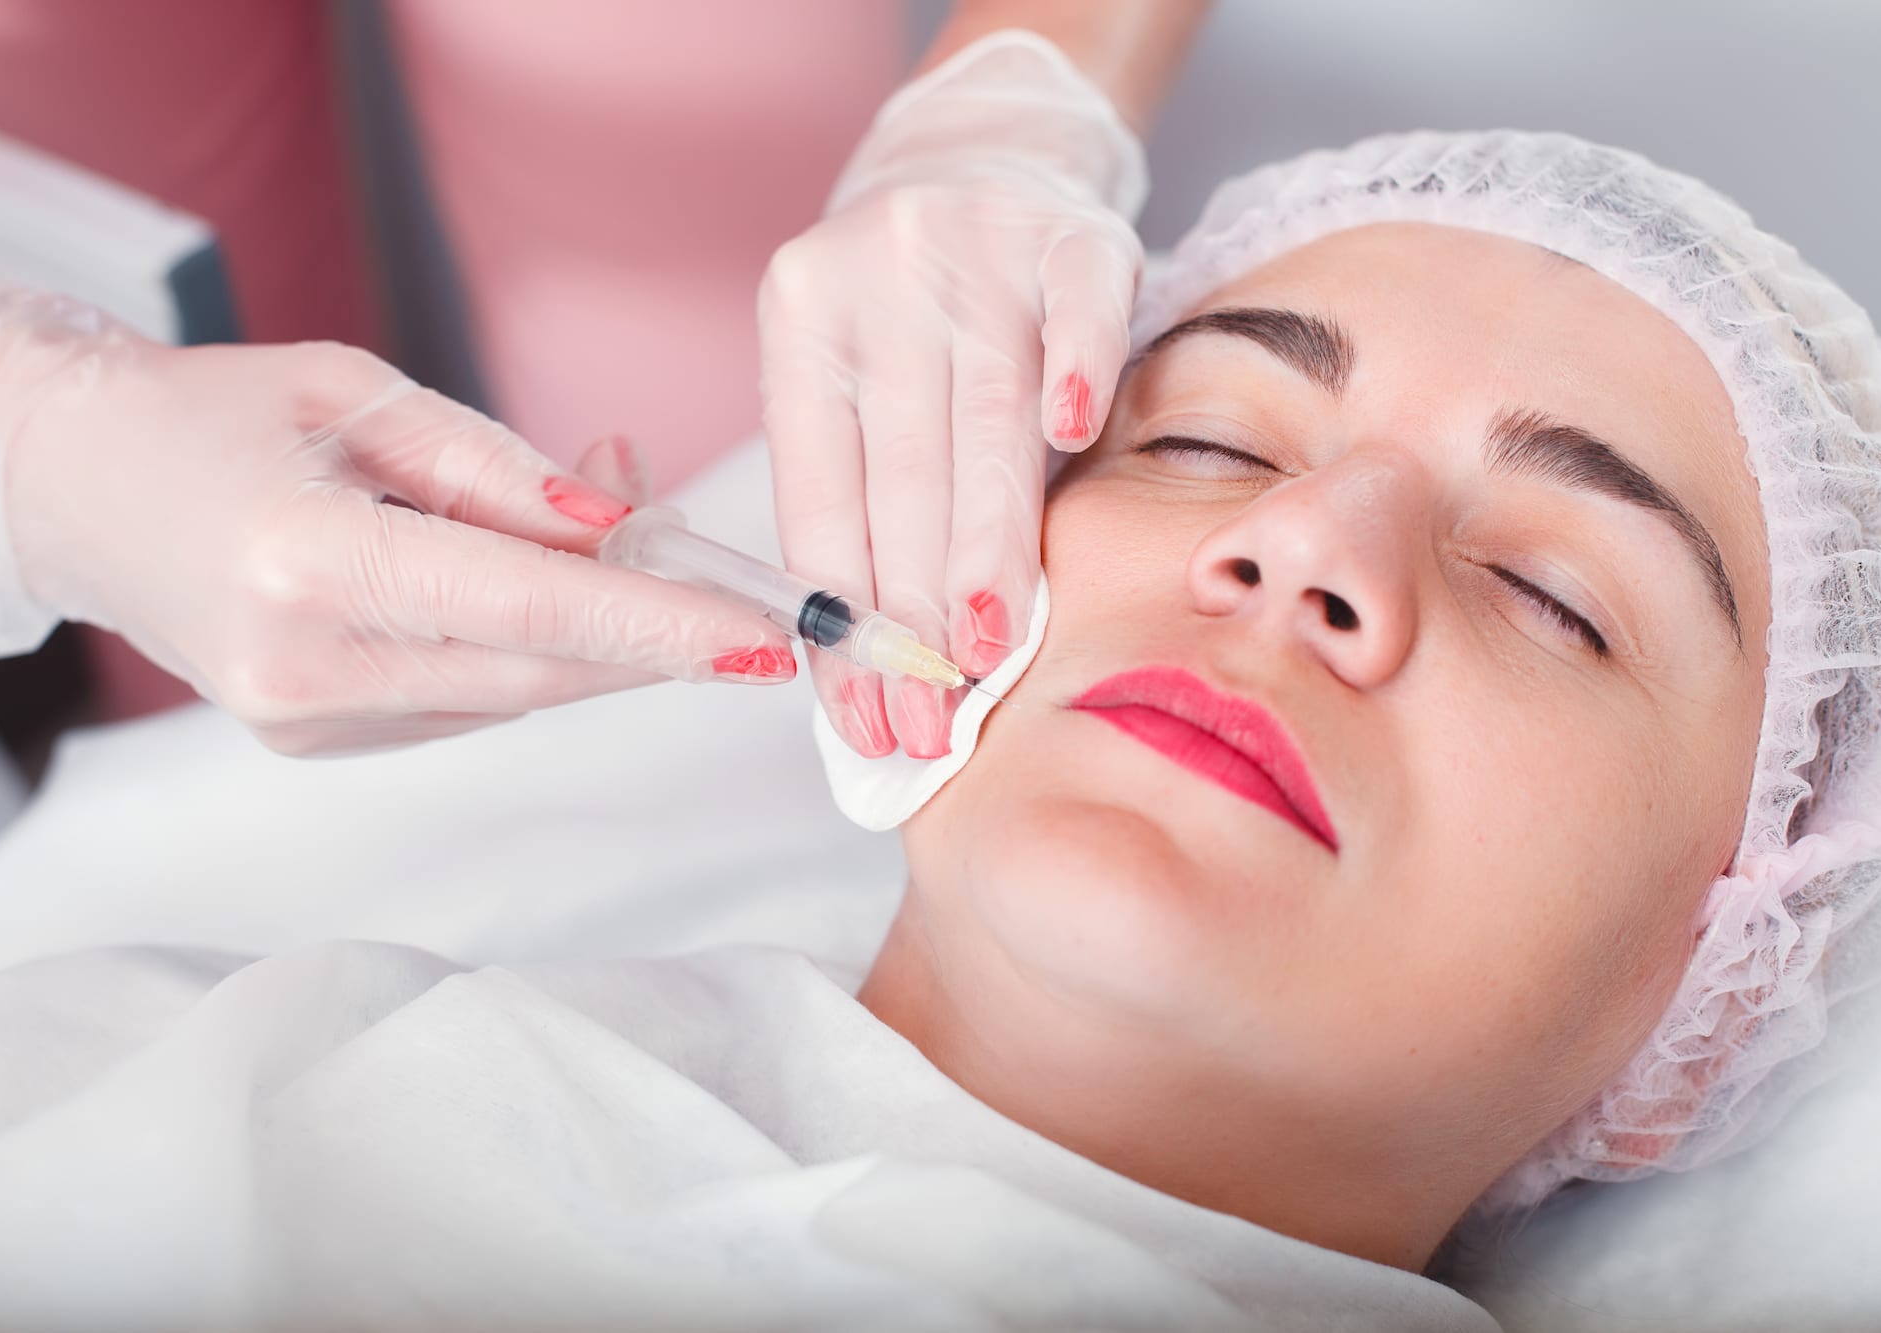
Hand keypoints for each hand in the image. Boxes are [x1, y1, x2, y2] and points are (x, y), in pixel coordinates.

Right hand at [0, 291, 796, 754]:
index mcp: (308, 563)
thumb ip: (498, 467)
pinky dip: (528, 648)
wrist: (76, 488)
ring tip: (619, 535)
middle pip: (540, 669)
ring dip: (596, 631)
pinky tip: (533, 583)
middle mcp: (303, 666)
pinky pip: (469, 700)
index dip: (661, 626)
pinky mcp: (313, 739)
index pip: (530, 608)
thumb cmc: (212, 416)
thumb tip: (620, 521)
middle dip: (655, 635)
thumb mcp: (358, 391)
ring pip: (515, 692)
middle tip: (737, 593)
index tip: (763, 638)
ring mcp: (304, 719)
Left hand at [759, 32, 1144, 757]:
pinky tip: (1075, 437)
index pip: (820, 504)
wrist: (985, 152)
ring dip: (986, 546)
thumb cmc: (916, 311)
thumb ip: (869, 496)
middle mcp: (877, 283)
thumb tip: (880, 671)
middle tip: (926, 723)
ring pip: (983, 421)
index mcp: (802, 328)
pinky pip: (1077, 305)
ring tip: (983, 652)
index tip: (862, 720)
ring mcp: (972, 249)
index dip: (840, 622)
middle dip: (911, 617)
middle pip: (900, 479)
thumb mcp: (857, 380)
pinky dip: (1076, 368)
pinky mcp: (1068, 231)